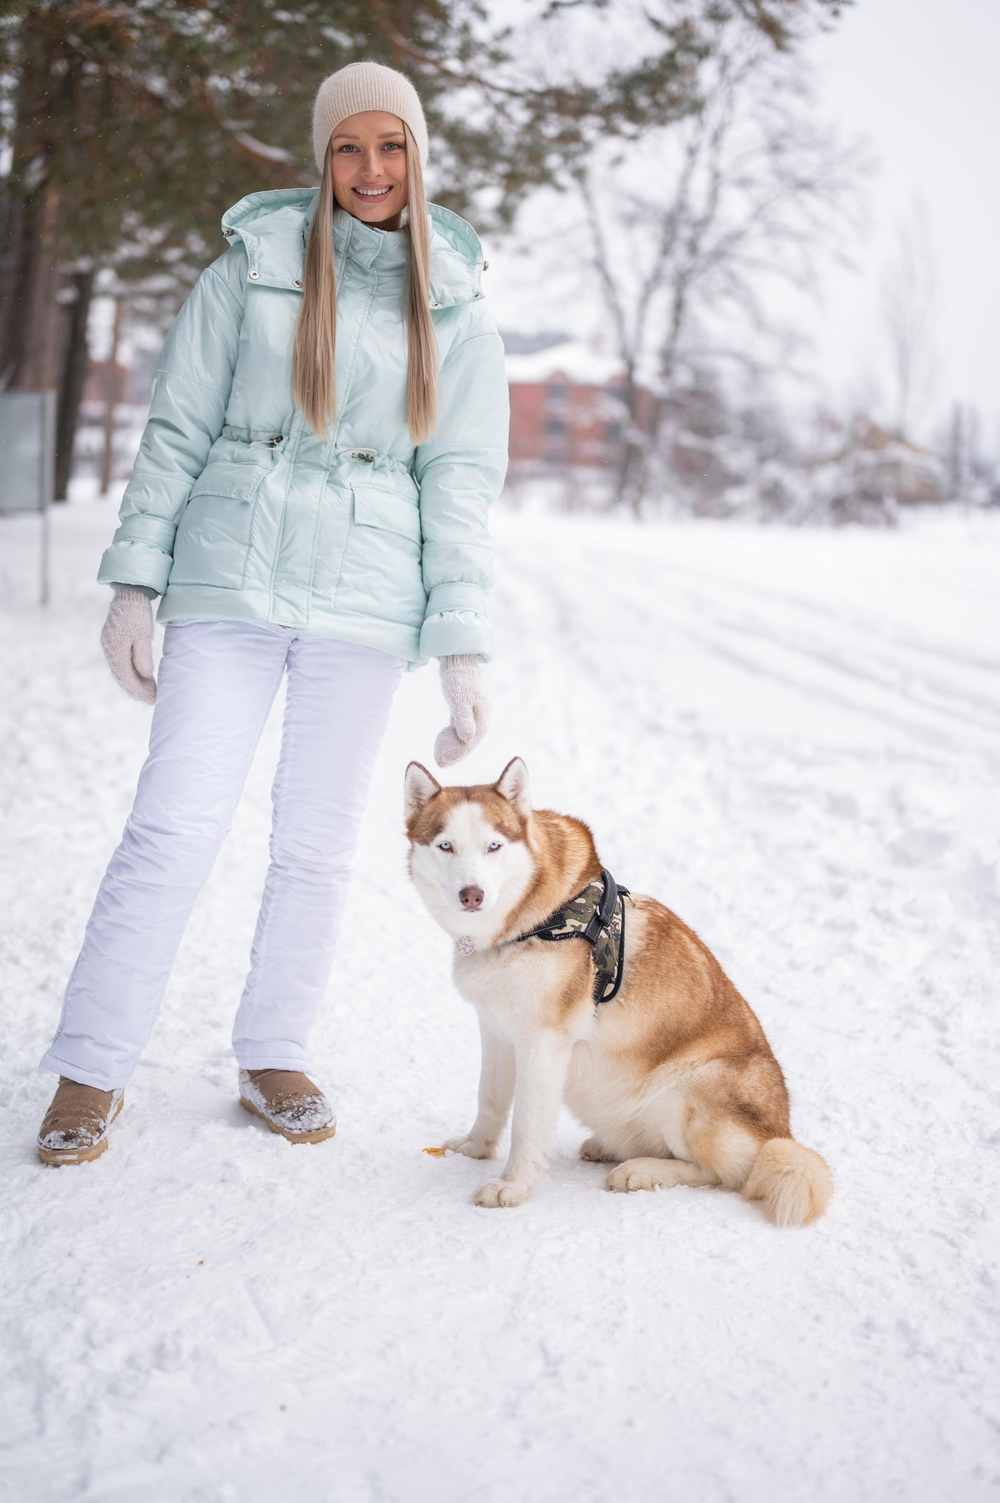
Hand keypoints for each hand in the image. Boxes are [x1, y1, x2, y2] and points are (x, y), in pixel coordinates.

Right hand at [100, 586, 156, 703]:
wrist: (129, 593)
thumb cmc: (138, 614)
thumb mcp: (143, 636)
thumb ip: (142, 657)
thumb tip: (144, 676)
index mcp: (116, 650)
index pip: (127, 677)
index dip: (139, 691)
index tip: (152, 700)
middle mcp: (108, 650)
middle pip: (122, 677)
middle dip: (137, 690)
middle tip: (152, 700)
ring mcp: (108, 645)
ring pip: (120, 671)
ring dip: (133, 683)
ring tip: (147, 692)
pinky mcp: (111, 641)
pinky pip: (119, 663)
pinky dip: (128, 673)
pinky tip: (138, 678)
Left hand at [433, 654, 488, 766]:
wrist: (458, 657)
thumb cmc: (458, 678)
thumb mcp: (459, 700)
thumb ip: (464, 720)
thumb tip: (467, 739)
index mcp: (482, 714)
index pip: (471, 740)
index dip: (458, 753)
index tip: (443, 762)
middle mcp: (481, 713)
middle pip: (470, 738)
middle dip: (455, 752)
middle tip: (440, 762)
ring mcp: (475, 708)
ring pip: (465, 732)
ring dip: (454, 744)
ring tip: (440, 754)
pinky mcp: (466, 703)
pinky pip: (461, 723)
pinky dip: (453, 732)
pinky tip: (444, 737)